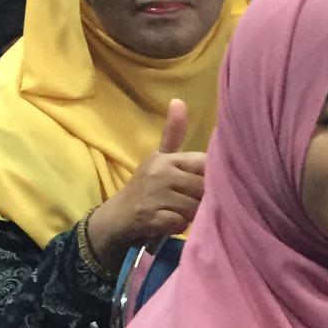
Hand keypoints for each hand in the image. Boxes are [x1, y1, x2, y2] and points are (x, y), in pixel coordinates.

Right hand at [86, 99, 205, 271]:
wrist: (116, 216)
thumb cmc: (146, 186)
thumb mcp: (159, 158)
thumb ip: (173, 133)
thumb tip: (179, 100)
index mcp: (166, 160)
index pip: (204, 164)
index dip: (211, 176)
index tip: (206, 183)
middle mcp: (161, 175)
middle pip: (203, 188)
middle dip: (202, 199)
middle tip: (190, 201)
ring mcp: (155, 197)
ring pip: (194, 208)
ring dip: (191, 214)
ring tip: (179, 211)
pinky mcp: (152, 219)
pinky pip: (181, 224)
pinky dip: (179, 227)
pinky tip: (170, 223)